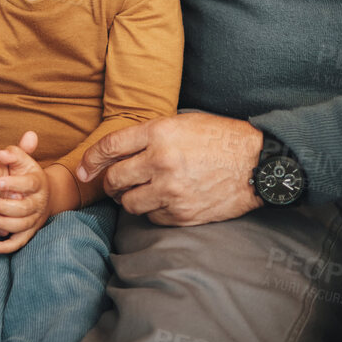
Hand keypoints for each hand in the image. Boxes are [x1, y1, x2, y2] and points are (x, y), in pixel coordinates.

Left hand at [0, 131, 55, 254]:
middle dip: (4, 206)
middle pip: (25, 208)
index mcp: (39, 182)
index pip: (29, 184)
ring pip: (21, 226)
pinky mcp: (28, 232)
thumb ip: (13, 154)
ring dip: (3, 224)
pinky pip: (18, 242)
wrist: (39, 193)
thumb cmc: (25, 172)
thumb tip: (2, 152)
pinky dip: (5, 247)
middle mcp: (40, 202)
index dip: (13, 184)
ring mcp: (35, 219)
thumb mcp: (21, 160)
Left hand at [76, 112, 263, 226]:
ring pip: (129, 204)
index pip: (109, 147)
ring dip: (129, 200)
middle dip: (109, 184)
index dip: (90, 160)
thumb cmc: (220, 138)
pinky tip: (164, 201)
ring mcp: (171, 191)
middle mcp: (161, 161)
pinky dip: (152, 212)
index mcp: (159, 133)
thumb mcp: (182, 123)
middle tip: (115, 184)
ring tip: (141, 192)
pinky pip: (152, 218)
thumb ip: (149, 136)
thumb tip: (116, 153)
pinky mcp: (183, 214)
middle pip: (114, 180)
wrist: (257, 164)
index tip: (83, 170)